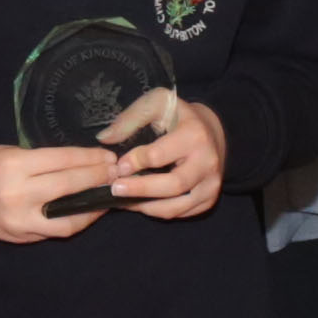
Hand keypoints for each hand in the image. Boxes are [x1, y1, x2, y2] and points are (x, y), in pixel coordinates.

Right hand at [0, 142, 125, 241]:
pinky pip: (58, 231)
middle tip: (116, 173)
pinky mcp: (22, 236)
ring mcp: (21, 219)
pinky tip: (89, 212)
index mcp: (15, 165)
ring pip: (68, 216)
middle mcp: (19, 193)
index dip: (89, 158)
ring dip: (93, 206)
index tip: (109, 158)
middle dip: (97, 178)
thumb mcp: (12, 153)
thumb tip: (86, 163)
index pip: (62, 160)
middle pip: (69, 185)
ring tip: (108, 195)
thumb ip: (45, 160)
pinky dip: (77, 222)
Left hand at [106, 97, 230, 220]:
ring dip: (145, 206)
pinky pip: (179, 213)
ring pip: (175, 206)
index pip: (160, 156)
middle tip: (115, 190)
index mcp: (194, 136)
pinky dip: (156, 211)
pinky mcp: (209, 199)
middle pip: (172, 185)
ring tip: (123, 200)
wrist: (212, 129)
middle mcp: (207, 162)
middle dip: (140, 190)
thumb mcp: (157, 103)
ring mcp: (211, 184)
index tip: (117, 167)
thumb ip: (131, 119)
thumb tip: (104, 138)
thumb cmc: (178, 116)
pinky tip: (140, 203)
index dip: (135, 162)